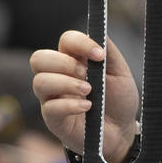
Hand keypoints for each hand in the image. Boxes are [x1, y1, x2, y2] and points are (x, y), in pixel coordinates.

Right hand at [30, 31, 139, 162]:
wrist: (122, 130)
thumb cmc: (118, 100)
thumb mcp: (121, 74)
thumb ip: (110, 53)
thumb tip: (100, 32)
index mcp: (74, 60)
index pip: (65, 40)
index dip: (80, 43)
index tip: (99, 55)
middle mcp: (58, 76)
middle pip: (39, 58)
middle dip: (63, 63)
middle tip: (86, 74)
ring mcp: (53, 98)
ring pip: (40, 82)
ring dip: (66, 83)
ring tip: (89, 91)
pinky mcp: (54, 119)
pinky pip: (49, 108)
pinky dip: (69, 105)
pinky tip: (87, 107)